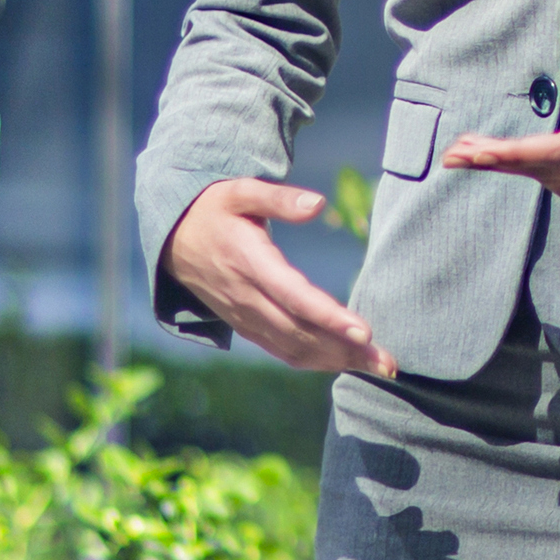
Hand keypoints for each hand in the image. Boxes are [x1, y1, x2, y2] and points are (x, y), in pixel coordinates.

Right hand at [161, 177, 396, 375]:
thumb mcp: (240, 192)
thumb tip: (319, 204)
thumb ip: (279, 198)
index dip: (329, 317)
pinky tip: (344, 363)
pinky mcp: (244, 325)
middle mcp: (247, 296)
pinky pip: (280, 349)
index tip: (364, 332)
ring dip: (336, 361)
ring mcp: (244, 316)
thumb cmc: (214, 210)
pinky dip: (313, 360)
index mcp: (249, 262)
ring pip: (293, 347)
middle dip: (346, 350)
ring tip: (377, 367)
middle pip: (301, 331)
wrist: (171, 239)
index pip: (294, 297)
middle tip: (388, 362)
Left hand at [443, 59, 559, 208]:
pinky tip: (544, 176)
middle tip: (455, 156)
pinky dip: (552, 182)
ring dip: (519, 171)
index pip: (552, 153)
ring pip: (558, 182)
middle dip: (498, 163)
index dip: (507, 154)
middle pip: (543, 170)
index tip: (470, 152)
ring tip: (485, 159)